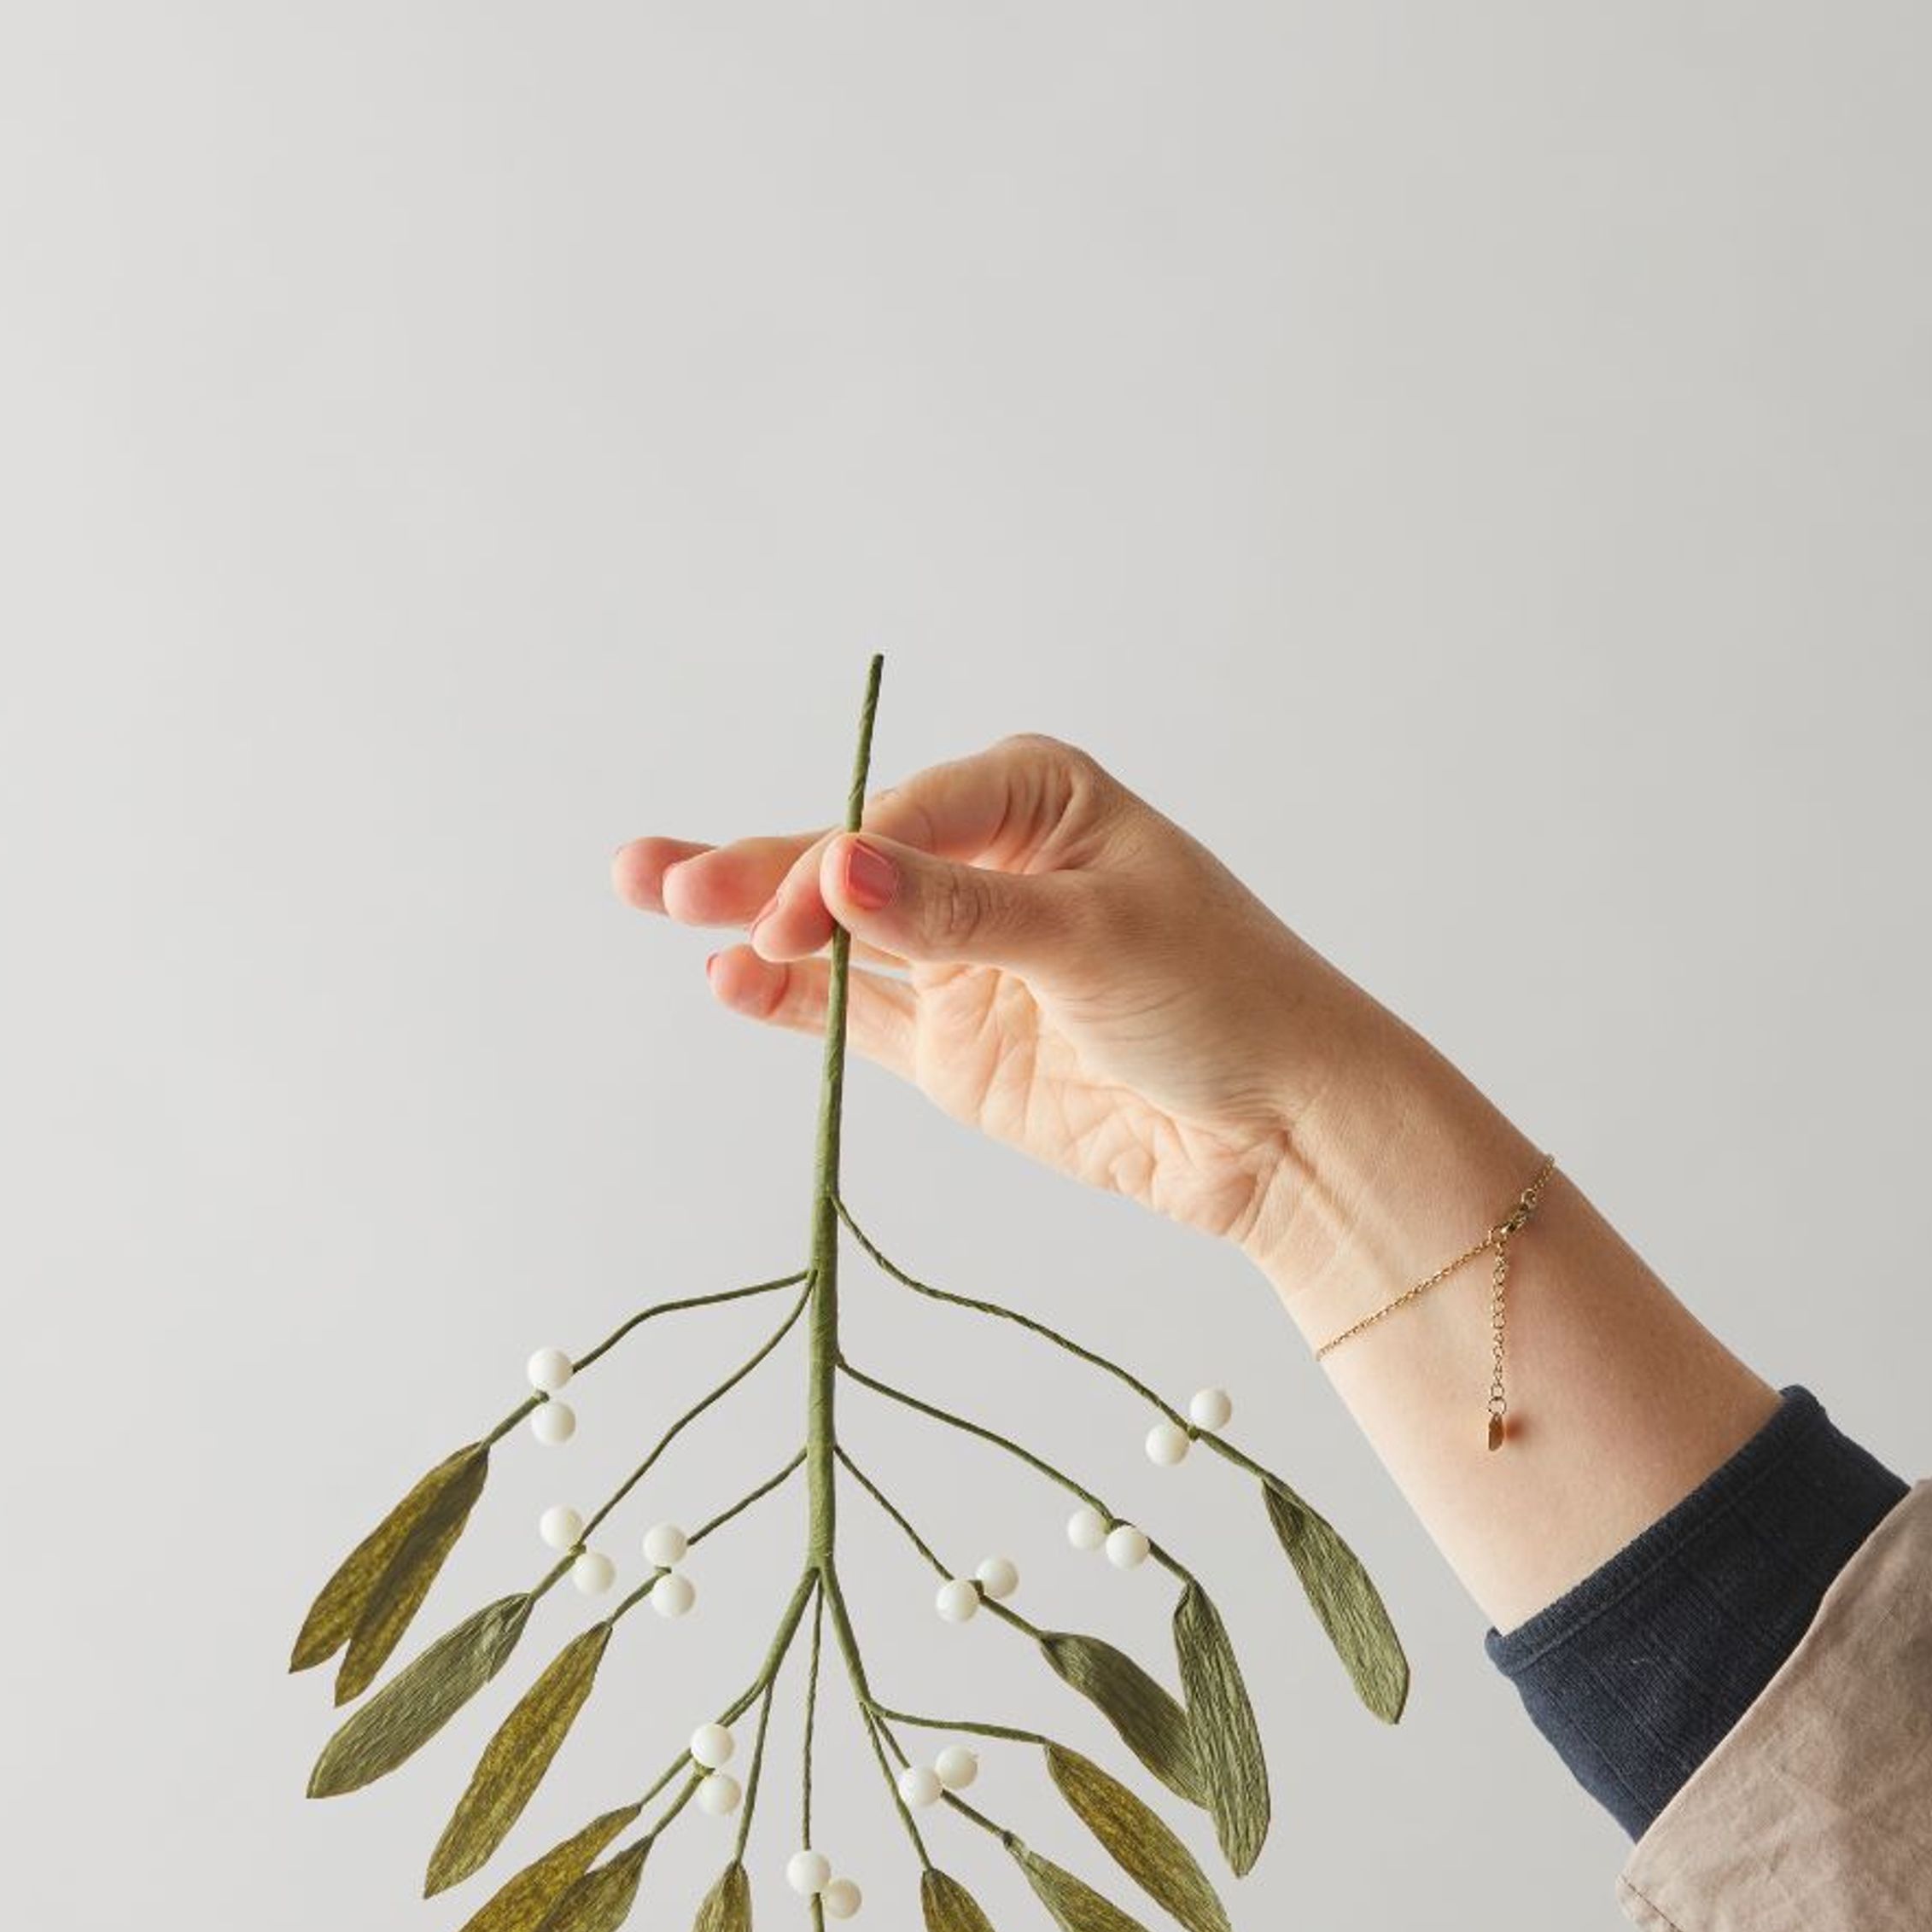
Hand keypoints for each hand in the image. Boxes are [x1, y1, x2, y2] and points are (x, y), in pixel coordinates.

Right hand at [610, 730, 1379, 1256]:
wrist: (1281, 1132)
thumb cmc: (1224, 997)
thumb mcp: (1092, 938)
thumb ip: (959, 911)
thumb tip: (838, 867)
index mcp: (1033, 799)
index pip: (902, 820)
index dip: (834, 866)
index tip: (791, 917)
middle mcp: (984, 866)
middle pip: (846, 863)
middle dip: (754, 869)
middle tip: (654, 878)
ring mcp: (958, 959)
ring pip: (831, 935)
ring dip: (748, 922)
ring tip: (651, 894)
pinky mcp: (949, 1045)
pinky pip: (849, 1015)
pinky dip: (789, 1005)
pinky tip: (724, 986)